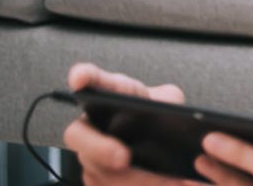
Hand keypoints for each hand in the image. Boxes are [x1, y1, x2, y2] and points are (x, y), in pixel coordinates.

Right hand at [62, 63, 196, 185]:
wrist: (162, 143)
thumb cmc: (158, 116)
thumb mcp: (169, 101)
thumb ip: (170, 101)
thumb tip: (173, 113)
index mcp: (111, 95)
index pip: (92, 81)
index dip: (83, 76)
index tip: (79, 79)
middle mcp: (92, 124)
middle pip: (78, 135)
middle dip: (99, 147)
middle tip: (123, 158)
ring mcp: (89, 153)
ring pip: (94, 170)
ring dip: (127, 178)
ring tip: (161, 181)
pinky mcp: (96, 178)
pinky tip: (160, 185)